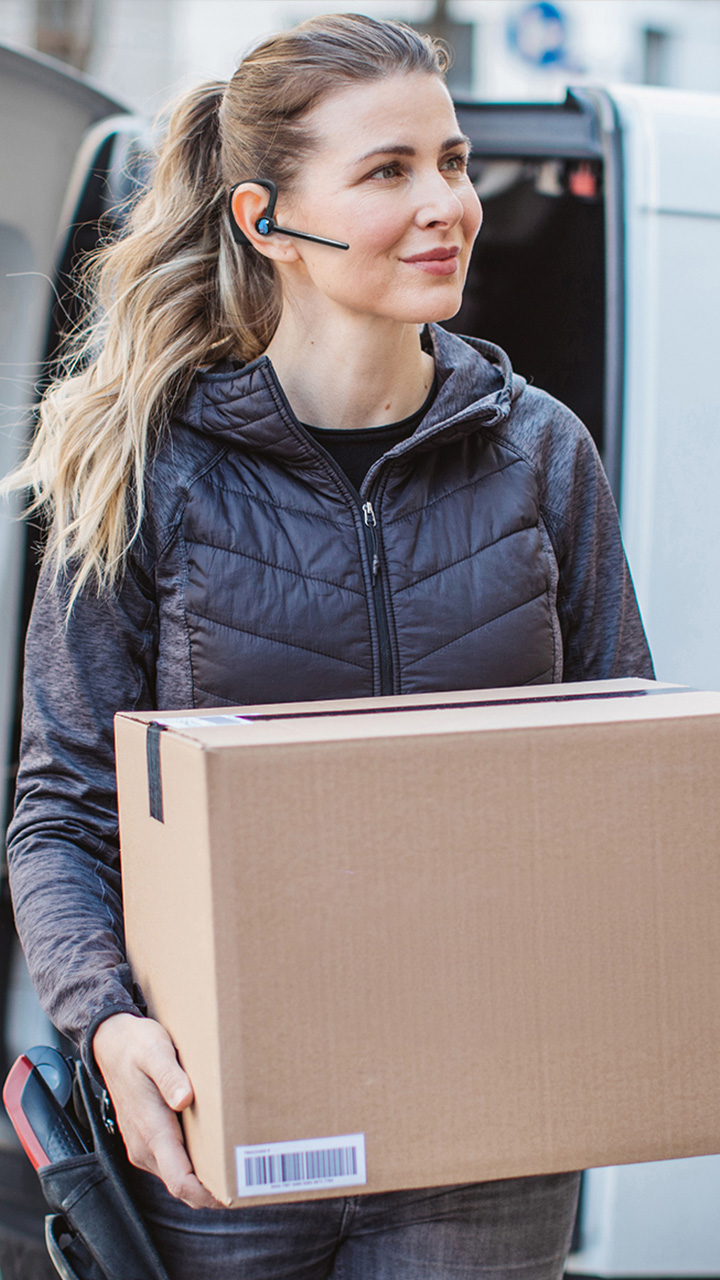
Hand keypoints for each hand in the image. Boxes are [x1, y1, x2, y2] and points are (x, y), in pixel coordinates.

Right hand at [93, 1012, 221, 1207]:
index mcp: (151, 1130)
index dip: (208, 1195)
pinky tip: (216, 1150)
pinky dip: (194, 1167)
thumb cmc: (136, 1046)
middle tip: (248, 1181)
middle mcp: (145, 1147)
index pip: (180, 1181)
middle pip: (182, 1186)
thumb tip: (185, 1099)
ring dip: (204, 1180)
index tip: (235, 1193)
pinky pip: (173, 1164)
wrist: (111, 1043)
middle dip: (213, 1190)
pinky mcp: (147, 1140)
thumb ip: (170, 1076)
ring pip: (178, 1177)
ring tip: (238, 1167)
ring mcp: (144, 1146)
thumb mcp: (155, 1052)